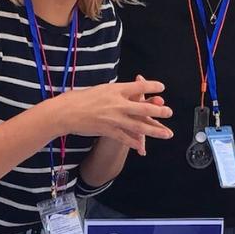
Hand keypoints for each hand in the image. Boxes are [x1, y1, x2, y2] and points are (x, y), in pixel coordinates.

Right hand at [56, 78, 172, 152]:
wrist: (65, 112)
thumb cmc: (79, 99)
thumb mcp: (99, 89)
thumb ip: (114, 92)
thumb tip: (125, 92)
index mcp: (115, 90)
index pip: (138, 86)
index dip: (151, 86)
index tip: (162, 87)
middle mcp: (117, 103)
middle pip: (143, 107)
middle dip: (158, 111)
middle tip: (169, 112)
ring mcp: (114, 118)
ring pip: (138, 125)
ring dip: (154, 130)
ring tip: (166, 133)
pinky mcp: (108, 130)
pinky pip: (125, 138)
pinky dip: (134, 143)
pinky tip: (142, 146)